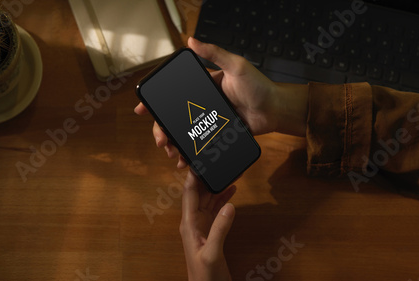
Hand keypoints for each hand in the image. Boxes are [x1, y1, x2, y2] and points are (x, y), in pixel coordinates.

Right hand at [135, 37, 308, 167]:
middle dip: (162, 130)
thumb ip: (215, 54)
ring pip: (185, 133)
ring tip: (172, 154)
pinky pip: (201, 144)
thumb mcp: (236, 66)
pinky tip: (186, 160)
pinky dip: (191, 152)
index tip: (142, 110)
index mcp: (204, 87)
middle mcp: (203, 104)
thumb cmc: (258, 86)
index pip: (174, 93)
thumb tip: (191, 40)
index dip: (156, 101)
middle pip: (175, 117)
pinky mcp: (219, 134)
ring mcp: (210, 120)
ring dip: (174, 144)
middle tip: (161, 141)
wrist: (275, 110)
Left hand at [180, 170, 235, 280]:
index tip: (201, 159)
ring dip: (217, 185)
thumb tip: (229, 205)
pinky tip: (231, 189)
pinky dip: (223, 197)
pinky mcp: (211, 230)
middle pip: (199, 192)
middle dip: (208, 176)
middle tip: (219, 161)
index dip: (194, 176)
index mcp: (189, 223)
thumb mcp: (213, 252)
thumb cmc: (205, 275)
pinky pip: (215, 208)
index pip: (190, 192)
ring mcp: (202, 225)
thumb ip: (220, 229)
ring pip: (208, 198)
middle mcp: (193, 221)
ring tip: (229, 171)